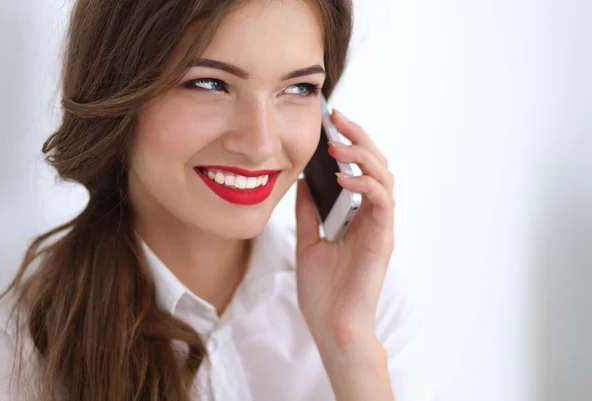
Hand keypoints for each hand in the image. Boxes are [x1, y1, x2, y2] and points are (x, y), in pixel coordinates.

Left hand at [295, 109, 395, 354]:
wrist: (331, 327)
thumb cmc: (323, 292)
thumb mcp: (307, 242)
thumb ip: (308, 213)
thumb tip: (303, 182)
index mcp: (357, 217)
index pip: (361, 170)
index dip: (350, 144)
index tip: (331, 124)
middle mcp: (372, 218)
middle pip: (377, 165)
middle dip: (360, 138)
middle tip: (338, 118)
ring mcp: (380, 227)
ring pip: (384, 177)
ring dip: (363, 155)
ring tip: (338, 145)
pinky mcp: (382, 238)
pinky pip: (381, 201)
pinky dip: (365, 184)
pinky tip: (343, 177)